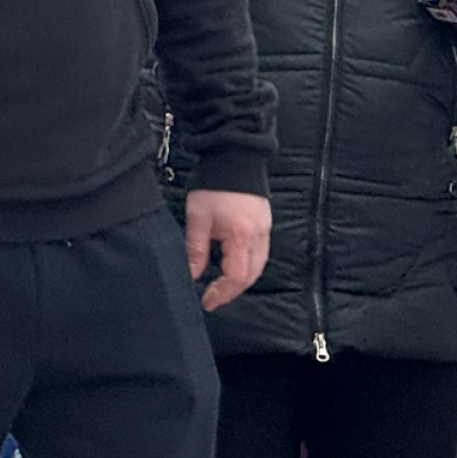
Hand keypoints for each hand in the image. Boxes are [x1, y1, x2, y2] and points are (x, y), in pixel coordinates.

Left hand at [187, 188, 269, 310]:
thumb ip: (195, 250)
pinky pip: (260, 253)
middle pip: (251, 276)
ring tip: (222, 286)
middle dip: (232, 291)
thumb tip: (191, 275)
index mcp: (241, 236)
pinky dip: (248, 265)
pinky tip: (233, 265)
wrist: (235, 157)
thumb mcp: (198, 218)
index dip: (221, 293)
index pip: (236, 277)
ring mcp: (264, 230)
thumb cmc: (215, 183)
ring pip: (258, 266)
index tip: (207, 301)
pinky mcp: (265, 223)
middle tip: (213, 297)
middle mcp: (258, 236)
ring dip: (241, 280)